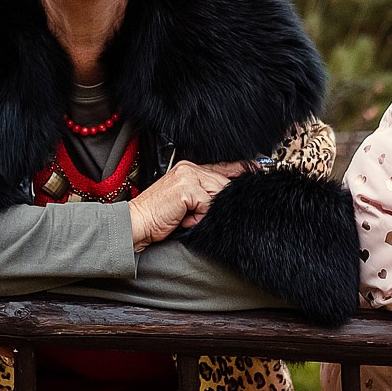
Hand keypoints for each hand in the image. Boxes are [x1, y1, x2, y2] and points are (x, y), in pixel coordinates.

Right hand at [128, 160, 244, 249]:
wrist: (137, 223)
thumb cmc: (158, 216)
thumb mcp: (185, 202)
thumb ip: (203, 194)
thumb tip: (226, 196)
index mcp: (188, 168)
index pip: (219, 167)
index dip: (238, 170)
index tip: (255, 168)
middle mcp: (188, 168)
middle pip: (222, 183)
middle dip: (215, 203)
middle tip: (188, 215)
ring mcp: (187, 176)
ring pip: (217, 194)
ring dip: (204, 212)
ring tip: (184, 216)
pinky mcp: (187, 188)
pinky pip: (207, 205)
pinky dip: (197, 217)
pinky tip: (182, 218)